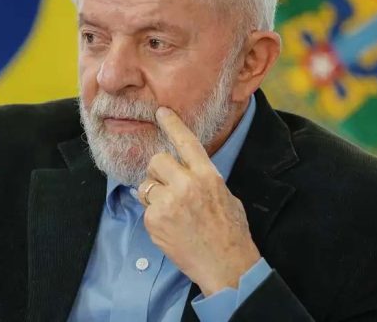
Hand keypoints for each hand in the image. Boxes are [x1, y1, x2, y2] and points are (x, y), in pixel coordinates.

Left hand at [137, 107, 260, 295]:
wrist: (227, 266)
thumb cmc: (230, 233)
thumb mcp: (225, 196)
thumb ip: (204, 179)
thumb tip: (188, 172)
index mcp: (208, 176)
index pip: (187, 142)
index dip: (173, 124)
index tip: (161, 111)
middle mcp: (187, 184)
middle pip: (157, 160)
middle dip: (158, 171)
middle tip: (167, 186)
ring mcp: (169, 203)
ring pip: (147, 185)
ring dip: (154, 195)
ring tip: (171, 213)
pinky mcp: (156, 220)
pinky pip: (146, 209)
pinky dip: (154, 218)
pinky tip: (171, 229)